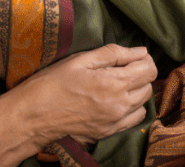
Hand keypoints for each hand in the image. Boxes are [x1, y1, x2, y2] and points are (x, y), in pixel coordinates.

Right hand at [9, 44, 156, 146]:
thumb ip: (113, 53)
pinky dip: (131, 108)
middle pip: (148, 86)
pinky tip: (115, 101)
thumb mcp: (80, 60)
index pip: (149, 70)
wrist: (35, 114)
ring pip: (143, 103)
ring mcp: (116, 120)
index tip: (132, 56)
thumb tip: (141, 51)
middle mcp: (120, 104)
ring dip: (136, 91)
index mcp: (113, 82)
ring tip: (117, 83)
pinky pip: (134, 119)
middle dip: (140, 73)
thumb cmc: (53, 82)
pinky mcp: (109, 131)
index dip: (144, 59)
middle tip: (121, 67)